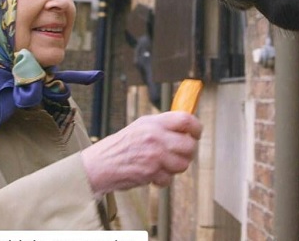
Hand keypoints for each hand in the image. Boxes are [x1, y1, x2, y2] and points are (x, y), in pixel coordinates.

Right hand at [81, 111, 202, 196]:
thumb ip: (164, 125)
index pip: (186, 120)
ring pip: (183, 164)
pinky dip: (163, 179)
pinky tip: (153, 172)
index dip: (196, 127)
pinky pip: (169, 178)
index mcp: (154, 122)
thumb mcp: (142, 126)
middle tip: (179, 153)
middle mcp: (156, 137)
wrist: (102, 163)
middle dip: (188, 152)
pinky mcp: (152, 172)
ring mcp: (155, 155)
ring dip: (176, 167)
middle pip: (189, 145)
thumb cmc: (123, 144)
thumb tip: (186, 127)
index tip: (196, 133)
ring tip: (163, 163)